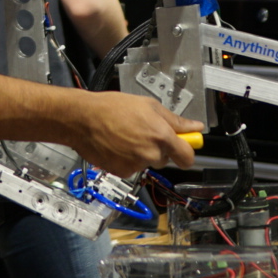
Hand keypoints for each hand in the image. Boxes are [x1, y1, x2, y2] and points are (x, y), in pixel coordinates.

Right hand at [72, 93, 201, 178]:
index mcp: (161, 136)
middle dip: (158, 148)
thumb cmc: (112, 108)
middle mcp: (151, 155)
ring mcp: (136, 166)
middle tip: (143, 131)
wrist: (82, 119)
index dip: (187, 153)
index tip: (184, 147)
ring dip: (141, 152)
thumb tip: (195, 127)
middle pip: (166, 159)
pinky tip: (117, 144)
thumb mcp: (148, 105)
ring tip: (126, 135)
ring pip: (147, 162)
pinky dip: (127, 159)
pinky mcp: (122, 172)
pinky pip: (132, 167)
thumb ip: (174, 120)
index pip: (187, 158)